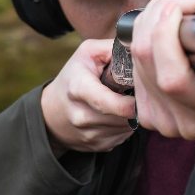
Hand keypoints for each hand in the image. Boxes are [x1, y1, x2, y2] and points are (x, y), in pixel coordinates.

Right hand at [41, 38, 137, 153]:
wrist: (52, 112)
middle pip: (123, 116)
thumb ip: (113, 48)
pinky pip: (124, 137)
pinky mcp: (98, 146)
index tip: (141, 94)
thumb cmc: (75, 76)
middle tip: (138, 92)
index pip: (108, 102)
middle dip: (136, 105)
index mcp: (78, 89)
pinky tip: (119, 114)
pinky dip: (126, 126)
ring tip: (126, 100)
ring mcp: (89, 134)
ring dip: (133, 115)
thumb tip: (140, 48)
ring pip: (127, 127)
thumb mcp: (87, 53)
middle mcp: (81, 116)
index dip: (130, 102)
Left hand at [130, 0, 194, 169]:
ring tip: (168, 10)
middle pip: (148, 64)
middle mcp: (186, 122)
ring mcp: (163, 123)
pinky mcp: (148, 117)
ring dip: (146, 28)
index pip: (174, 79)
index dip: (166, 36)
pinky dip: (141, 45)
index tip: (182, 7)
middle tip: (175, 1)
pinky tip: (156, 32)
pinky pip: (134, 72)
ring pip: (137, 65)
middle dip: (155, 20)